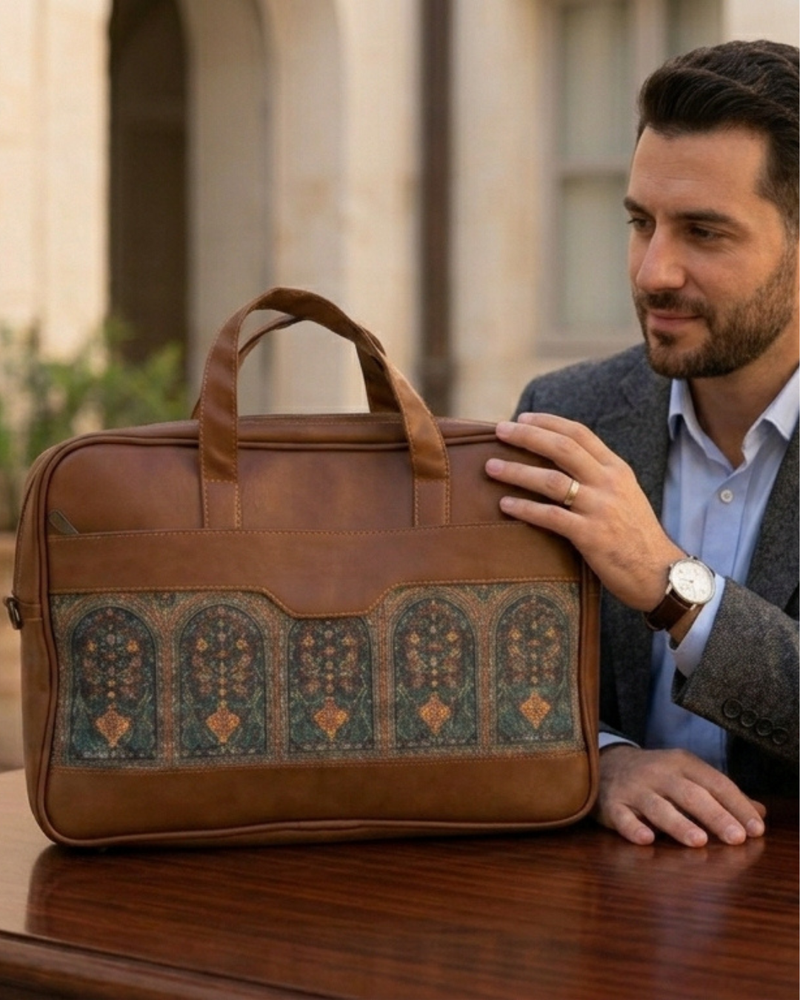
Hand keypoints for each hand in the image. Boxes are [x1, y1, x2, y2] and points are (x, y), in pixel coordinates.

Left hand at [486, 413, 682, 610]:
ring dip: (516, 471)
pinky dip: (524, 508)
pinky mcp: (590, 536)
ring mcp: (600, 508)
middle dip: (526, 436)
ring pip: (550, 480)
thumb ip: (598, 477)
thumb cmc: (636, 535)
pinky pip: (550, 516)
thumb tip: (561, 462)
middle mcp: (608, 483)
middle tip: (499, 431)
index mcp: (616, 469)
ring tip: (491, 467)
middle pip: (561, 448)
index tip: (523, 417)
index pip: (579, 433)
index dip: (548, 422)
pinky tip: (505, 504)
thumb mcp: (624, 495)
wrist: (661, 573)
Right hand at [594, 745, 766, 846]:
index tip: (756, 830)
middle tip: (736, 838)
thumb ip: (721, 795)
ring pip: (657, 806)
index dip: (736, 805)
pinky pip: (623, 818)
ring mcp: (633, 789)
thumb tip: (759, 813)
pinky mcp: (612, 805)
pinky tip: (647, 839)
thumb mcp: (688, 776)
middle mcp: (658, 773)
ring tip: (699, 841)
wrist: (605, 763)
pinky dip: (634, 828)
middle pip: (690, 794)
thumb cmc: (656, 776)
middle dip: (715, 816)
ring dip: (678, 824)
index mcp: (682, 763)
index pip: (715, 783)